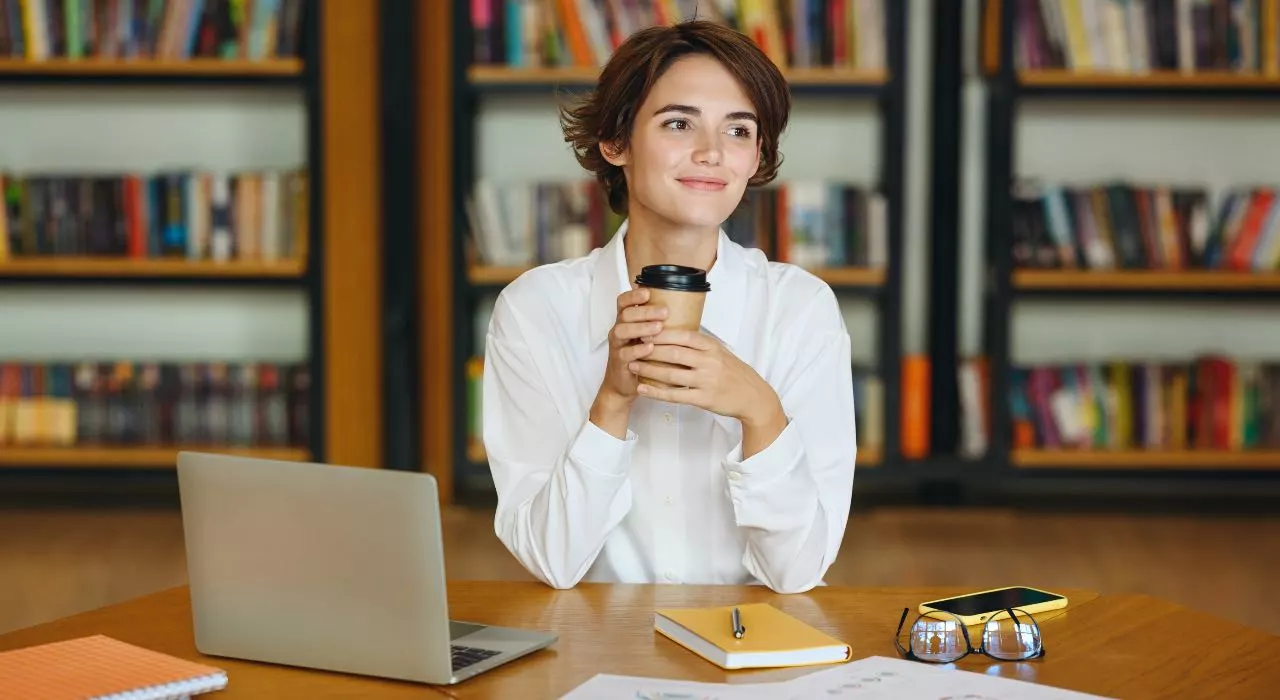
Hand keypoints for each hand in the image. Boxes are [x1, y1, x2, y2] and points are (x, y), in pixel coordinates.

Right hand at [590, 288, 664, 436]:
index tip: (648, 292)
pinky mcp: (619, 362)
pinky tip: (650, 347)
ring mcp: (617, 346)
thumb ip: (657, 323)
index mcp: (626, 321)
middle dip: (645, 311)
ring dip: (641, 327)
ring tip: (658, 327)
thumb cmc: (639, 357)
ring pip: (622, 331)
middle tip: (664, 311)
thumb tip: (684, 309)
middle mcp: (619, 330)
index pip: (623, 302)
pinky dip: (637, 349)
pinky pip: (625, 353)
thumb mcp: (646, 337)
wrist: (623, 384)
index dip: (633, 295)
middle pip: (625, 314)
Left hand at [630, 329, 780, 425]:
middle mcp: (709, 362)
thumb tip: (672, 333)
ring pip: (672, 374)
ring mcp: (706, 381)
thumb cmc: (733, 373)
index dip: (662, 333)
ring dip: (649, 370)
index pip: (684, 335)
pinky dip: (657, 392)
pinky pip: (676, 395)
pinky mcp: (704, 399)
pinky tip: (643, 389)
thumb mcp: (720, 352)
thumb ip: (699, 345)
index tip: (645, 330)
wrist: (752, 396)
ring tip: (632, 366)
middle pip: (674, 353)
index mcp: (712, 347)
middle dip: (650, 350)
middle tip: (632, 347)